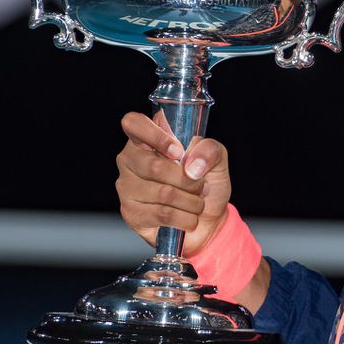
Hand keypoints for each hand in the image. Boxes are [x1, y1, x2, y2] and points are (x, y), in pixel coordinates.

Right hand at [114, 110, 231, 256]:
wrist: (208, 220)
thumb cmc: (206, 182)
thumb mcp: (217, 158)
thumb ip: (210, 150)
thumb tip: (191, 164)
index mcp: (147, 138)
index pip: (133, 123)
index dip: (156, 136)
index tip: (179, 152)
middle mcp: (130, 159)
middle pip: (154, 165)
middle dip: (187, 180)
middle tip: (200, 185)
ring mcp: (127, 187)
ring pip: (162, 193)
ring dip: (190, 201)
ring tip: (197, 203)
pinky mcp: (131, 213)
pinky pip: (161, 213)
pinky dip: (184, 217)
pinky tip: (188, 217)